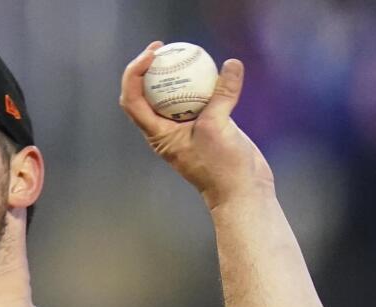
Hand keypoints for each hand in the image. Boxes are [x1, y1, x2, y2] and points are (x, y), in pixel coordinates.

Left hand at [118, 42, 273, 209]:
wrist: (242, 192)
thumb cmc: (222, 167)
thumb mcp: (218, 127)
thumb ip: (221, 94)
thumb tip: (232, 64)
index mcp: (157, 134)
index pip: (133, 100)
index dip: (134, 73)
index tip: (152, 54)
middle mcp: (165, 131)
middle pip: (147, 94)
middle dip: (148, 68)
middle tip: (162, 47)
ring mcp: (184, 129)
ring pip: (172, 96)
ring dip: (173, 74)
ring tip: (183, 52)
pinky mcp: (204, 127)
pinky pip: (197, 99)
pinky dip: (200, 83)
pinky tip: (213, 67)